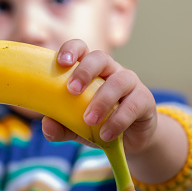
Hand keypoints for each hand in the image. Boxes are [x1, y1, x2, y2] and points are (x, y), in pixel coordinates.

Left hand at [42, 39, 156, 154]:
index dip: (71, 50)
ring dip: (102, 100)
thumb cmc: (97, 124)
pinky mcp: (144, 100)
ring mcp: (129, 83)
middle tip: (71, 90)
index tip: (61, 62)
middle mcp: (110, 70)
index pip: (81, 48)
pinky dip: (118, 120)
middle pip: (100, 57)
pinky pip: (133, 104)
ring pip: (118, 80)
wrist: (128, 142)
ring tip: (89, 120)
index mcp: (89, 70)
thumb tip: (47, 124)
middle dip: (85, 71)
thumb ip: (60, 126)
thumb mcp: (75, 128)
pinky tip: (105, 134)